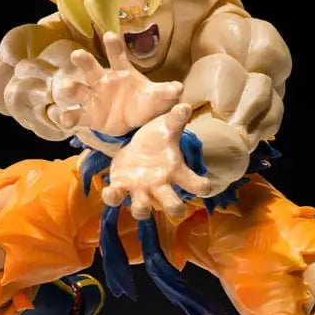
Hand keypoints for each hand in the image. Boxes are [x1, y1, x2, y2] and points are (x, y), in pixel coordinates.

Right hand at [53, 32, 182, 135]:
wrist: (136, 123)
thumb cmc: (145, 102)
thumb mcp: (158, 98)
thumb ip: (166, 92)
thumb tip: (179, 89)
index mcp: (121, 72)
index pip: (117, 55)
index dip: (113, 45)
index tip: (109, 35)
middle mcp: (103, 81)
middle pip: (91, 67)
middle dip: (84, 60)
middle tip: (77, 55)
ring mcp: (93, 97)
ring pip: (78, 89)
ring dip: (71, 87)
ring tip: (66, 88)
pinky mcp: (89, 115)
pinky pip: (76, 115)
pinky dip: (69, 117)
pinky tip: (64, 119)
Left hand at [101, 104, 211, 218]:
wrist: (135, 146)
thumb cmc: (157, 139)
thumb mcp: (166, 126)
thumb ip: (176, 119)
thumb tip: (185, 105)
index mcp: (175, 171)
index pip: (195, 184)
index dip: (202, 188)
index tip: (205, 186)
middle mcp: (160, 186)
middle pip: (172, 204)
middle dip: (174, 208)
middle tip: (174, 207)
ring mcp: (140, 190)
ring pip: (142, 209)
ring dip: (141, 209)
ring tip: (140, 204)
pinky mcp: (121, 187)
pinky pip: (116, 199)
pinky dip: (112, 197)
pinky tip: (109, 189)